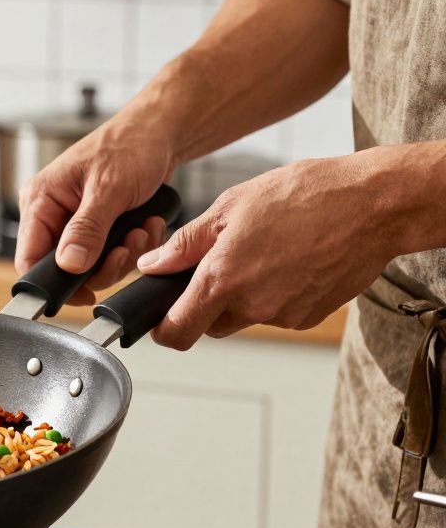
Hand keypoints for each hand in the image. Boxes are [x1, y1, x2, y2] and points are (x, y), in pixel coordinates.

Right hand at [15, 114, 176, 304]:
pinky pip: (110, 255)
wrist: (162, 131)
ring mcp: (76, 222)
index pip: (29, 258)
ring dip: (124, 255)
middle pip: (64, 268)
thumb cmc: (131, 144)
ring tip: (143, 229)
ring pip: (92, 267)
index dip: (53, 283)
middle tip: (127, 247)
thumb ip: (87, 229)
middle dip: (103, 264)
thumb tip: (69, 265)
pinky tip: (147, 224)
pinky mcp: (99, 227)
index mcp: (40, 200)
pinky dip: (134, 247)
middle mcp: (53, 214)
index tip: (85, 294)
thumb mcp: (109, 189)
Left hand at [137, 155, 399, 349]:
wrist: (375, 205)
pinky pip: (276, 313)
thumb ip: (186, 243)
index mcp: (223, 279)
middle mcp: (252, 306)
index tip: (163, 316)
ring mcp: (283, 315)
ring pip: (244, 317)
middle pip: (210, 325)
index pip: (177, 332)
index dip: (164, 329)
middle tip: (223, 263)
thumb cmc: (305, 195)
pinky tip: (290, 260)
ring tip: (265, 252)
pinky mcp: (309, 317)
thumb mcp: (231, 206)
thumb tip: (152, 265)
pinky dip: (274, 294)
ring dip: (243, 296)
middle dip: (207, 303)